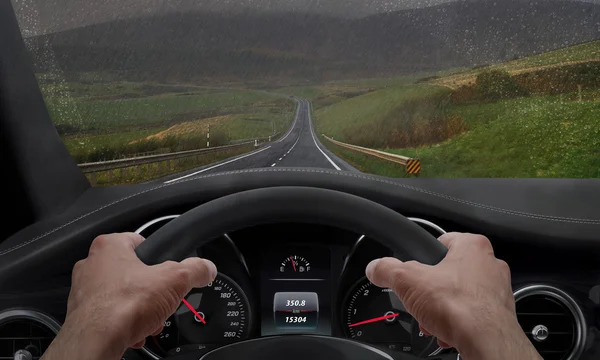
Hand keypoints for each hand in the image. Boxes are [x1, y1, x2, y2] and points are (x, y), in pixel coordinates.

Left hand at [41, 233, 216, 359]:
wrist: (96, 341)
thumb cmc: (122, 306)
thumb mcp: (175, 280)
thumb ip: (195, 270)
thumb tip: (206, 268)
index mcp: (109, 246)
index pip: (140, 241)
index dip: (158, 256)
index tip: (168, 269)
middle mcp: (92, 265)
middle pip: (134, 272)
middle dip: (151, 290)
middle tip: (161, 299)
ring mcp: (84, 290)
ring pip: (122, 296)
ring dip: (139, 309)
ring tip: (148, 319)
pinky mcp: (82, 315)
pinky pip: (111, 315)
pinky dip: (124, 323)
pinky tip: (134, 331)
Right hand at [366, 232, 541, 359]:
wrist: (486, 341)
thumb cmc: (460, 307)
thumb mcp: (407, 281)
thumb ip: (387, 270)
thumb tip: (375, 267)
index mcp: (472, 246)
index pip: (441, 242)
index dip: (422, 258)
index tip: (414, 271)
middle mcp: (490, 264)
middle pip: (447, 272)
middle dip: (431, 290)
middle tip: (421, 300)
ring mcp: (497, 289)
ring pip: (459, 295)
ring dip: (442, 309)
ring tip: (432, 319)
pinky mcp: (499, 314)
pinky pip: (471, 314)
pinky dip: (457, 322)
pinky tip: (446, 331)